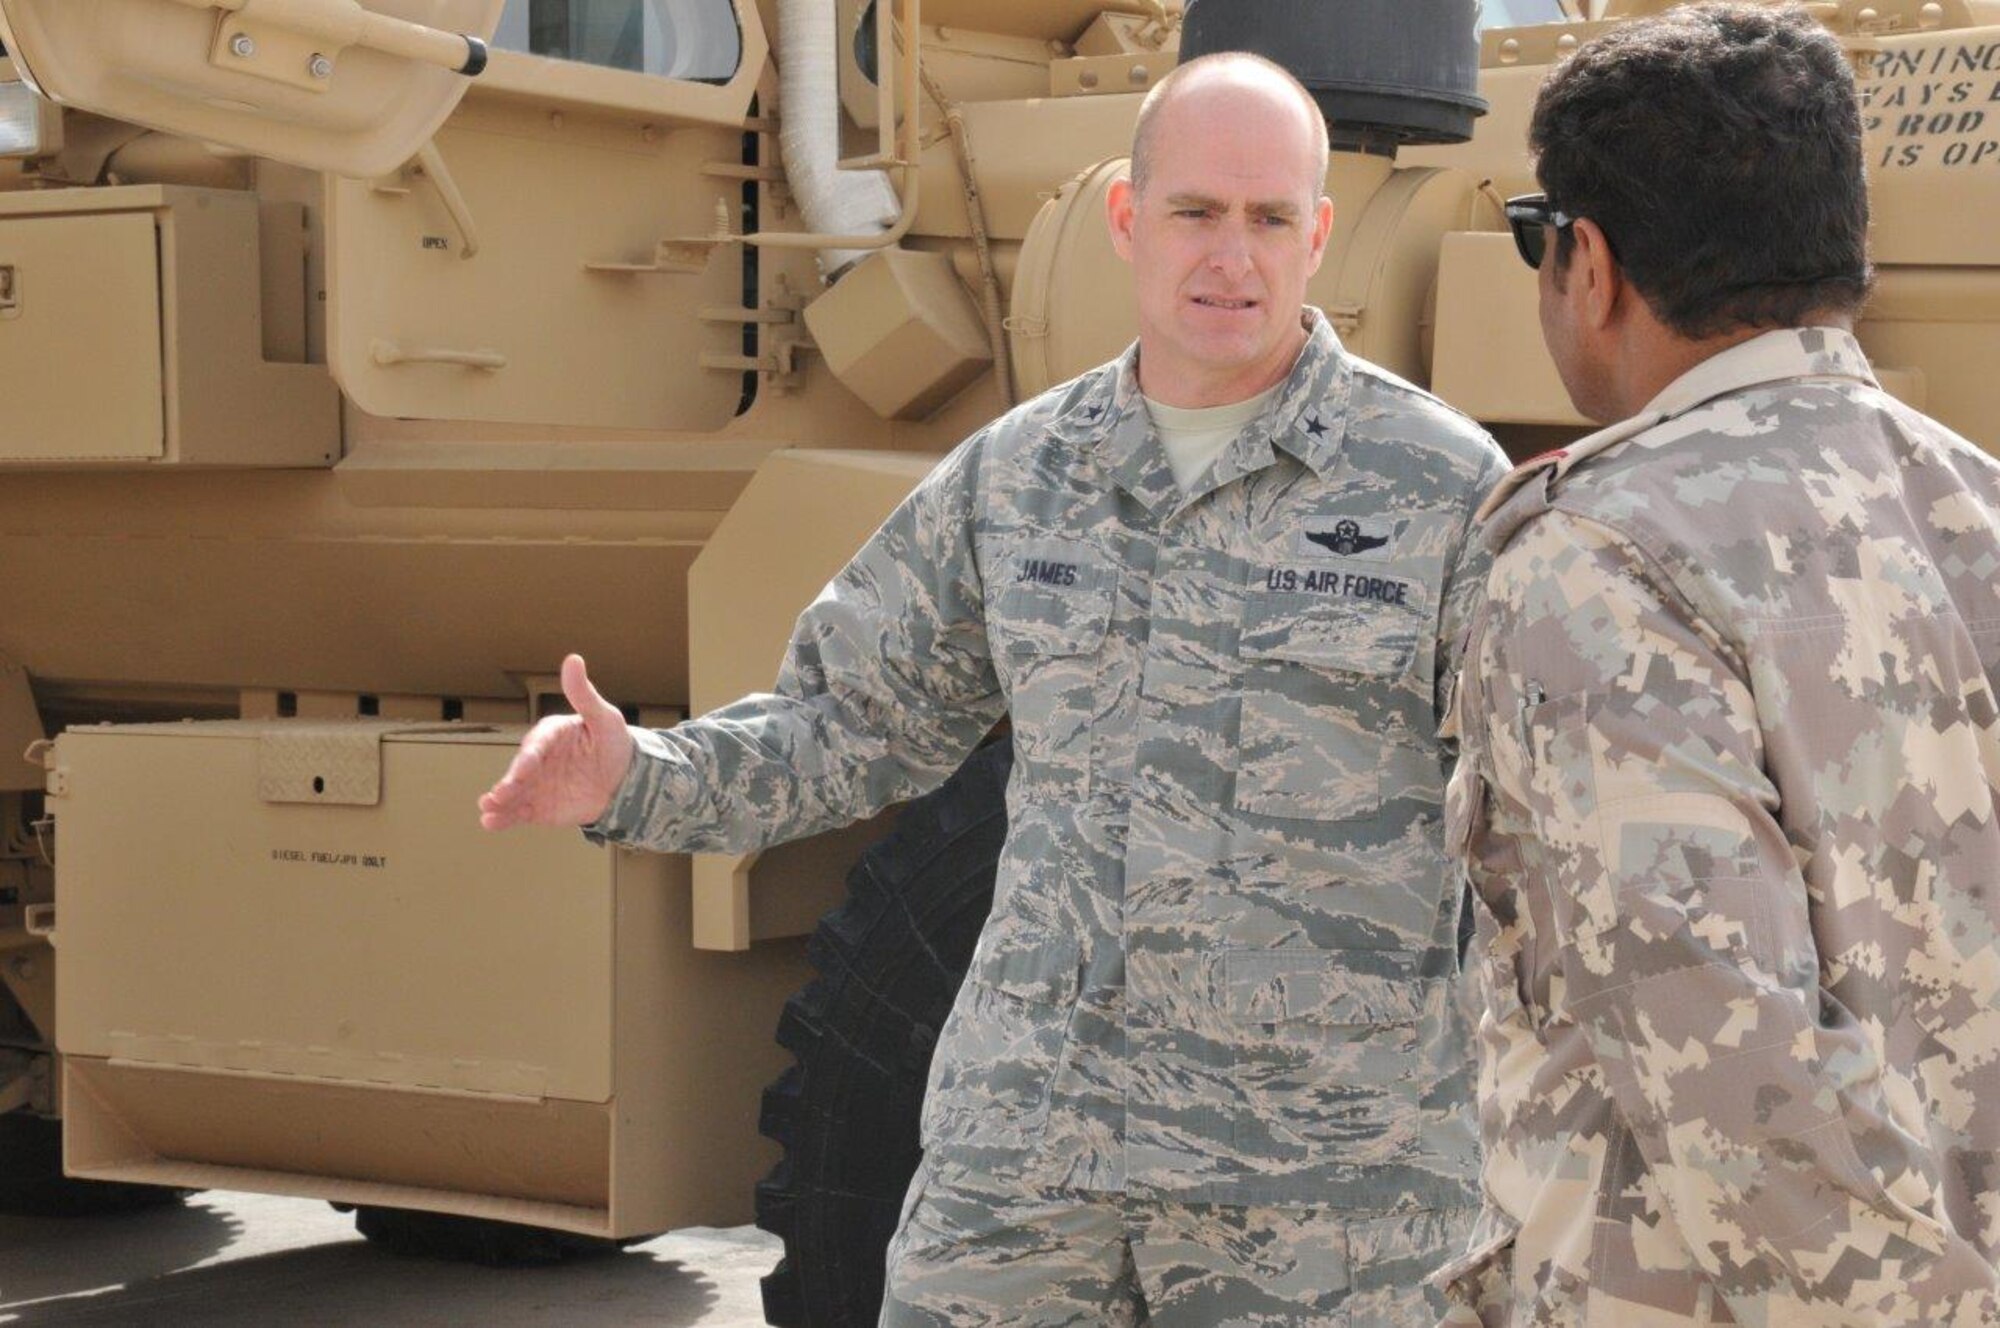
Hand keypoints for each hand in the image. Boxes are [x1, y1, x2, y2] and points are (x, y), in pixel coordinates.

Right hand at [478, 654, 635, 830]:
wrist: (624, 779)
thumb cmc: (613, 742)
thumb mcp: (604, 717)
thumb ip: (584, 694)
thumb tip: (573, 659)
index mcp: (551, 734)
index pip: (537, 745)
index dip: (530, 759)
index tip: (524, 770)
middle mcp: (537, 760)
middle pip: (520, 771)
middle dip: (509, 784)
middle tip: (498, 796)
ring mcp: (535, 784)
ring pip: (513, 793)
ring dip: (499, 802)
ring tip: (488, 812)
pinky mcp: (537, 806)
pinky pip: (519, 812)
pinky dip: (505, 818)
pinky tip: (491, 823)